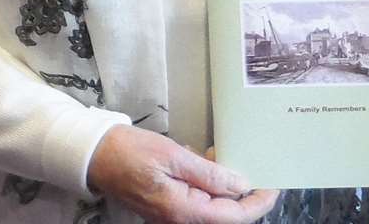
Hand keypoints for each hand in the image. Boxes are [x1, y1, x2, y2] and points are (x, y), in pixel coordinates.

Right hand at [87, 126, 277, 223]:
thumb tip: (241, 185)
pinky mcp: (168, 208)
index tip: (273, 185)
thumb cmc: (131, 152)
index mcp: (184, 211)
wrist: (95, 156)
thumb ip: (209, 174)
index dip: (258, 202)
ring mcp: (173, 217)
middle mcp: (180, 221)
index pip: (235, 217)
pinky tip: (203, 161)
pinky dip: (207, 185)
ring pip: (213, 208)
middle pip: (226, 215)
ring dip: (224, 187)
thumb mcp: (174, 156)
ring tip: (223, 158)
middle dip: (243, 194)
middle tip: (254, 166)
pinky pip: (198, 202)